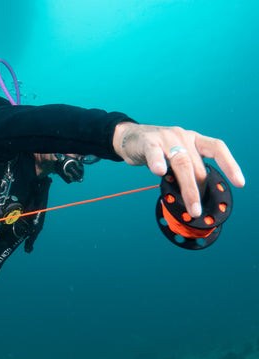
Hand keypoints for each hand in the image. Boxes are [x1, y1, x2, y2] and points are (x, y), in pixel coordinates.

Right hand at [113, 122, 244, 217]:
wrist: (130, 137)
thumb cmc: (156, 150)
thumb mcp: (176, 155)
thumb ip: (187, 169)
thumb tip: (199, 195)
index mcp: (194, 139)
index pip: (217, 148)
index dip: (230, 164)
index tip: (239, 183)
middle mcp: (183, 137)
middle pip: (197, 165)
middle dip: (200, 190)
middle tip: (199, 210)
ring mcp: (165, 138)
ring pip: (181, 163)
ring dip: (188, 188)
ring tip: (192, 207)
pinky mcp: (147, 142)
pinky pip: (154, 153)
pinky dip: (157, 162)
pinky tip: (159, 172)